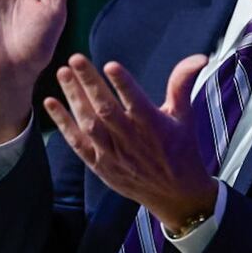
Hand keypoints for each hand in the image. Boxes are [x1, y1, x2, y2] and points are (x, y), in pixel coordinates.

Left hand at [43, 54, 218, 231]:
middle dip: (89, 83)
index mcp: (154, 126)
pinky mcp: (99, 165)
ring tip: (63, 73)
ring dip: (74, 98)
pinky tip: (51, 103)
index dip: (123, 84)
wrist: (175, 195)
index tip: (110, 65)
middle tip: (75, 59)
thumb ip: (183, 84)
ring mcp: (113, 155)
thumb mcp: (185, 116)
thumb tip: (200, 57)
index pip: (136, 102)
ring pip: (89, 124)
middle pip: (106, 109)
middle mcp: (131, 141)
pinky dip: (63, 124)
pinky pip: (77, 143)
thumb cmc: (181, 150)